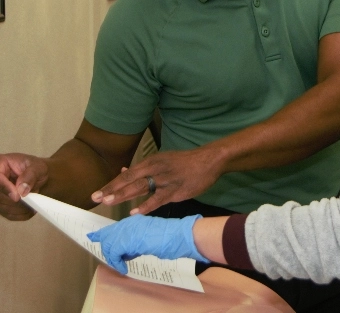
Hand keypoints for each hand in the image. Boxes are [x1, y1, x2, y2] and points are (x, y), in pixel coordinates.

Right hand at [0, 153, 48, 220]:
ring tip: (33, 206)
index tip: (17, 197)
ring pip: (2, 207)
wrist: (38, 176)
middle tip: (30, 203)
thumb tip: (21, 190)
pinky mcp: (2, 205)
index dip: (5, 188)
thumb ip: (30, 175)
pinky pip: (7, 214)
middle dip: (15, 202)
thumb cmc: (36, 168)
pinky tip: (30, 210)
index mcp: (0, 165)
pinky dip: (20, 214)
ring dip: (19, 209)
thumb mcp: (38, 167)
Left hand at [87, 214, 209, 273]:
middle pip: (109, 234)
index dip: (105, 234)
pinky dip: (117, 261)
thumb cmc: (170, 238)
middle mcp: (131, 222)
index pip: (115, 227)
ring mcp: (130, 230)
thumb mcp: (150, 238)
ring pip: (110, 243)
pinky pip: (115, 252)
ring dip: (111, 256)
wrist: (179, 236)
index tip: (95, 237)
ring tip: (117, 264)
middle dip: (105, 246)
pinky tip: (122, 267)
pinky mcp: (130, 239)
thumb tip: (125, 252)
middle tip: (106, 256)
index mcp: (137, 220)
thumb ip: (137, 241)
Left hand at [91, 148, 223, 214]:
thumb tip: (124, 172)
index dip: (112, 184)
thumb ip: (144, 169)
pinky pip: (159, 199)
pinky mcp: (176, 190)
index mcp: (152, 161)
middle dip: (113, 189)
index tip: (96, 192)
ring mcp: (166, 179)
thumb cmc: (185, 162)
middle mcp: (156, 169)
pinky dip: (147, 205)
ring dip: (124, 195)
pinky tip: (135, 212)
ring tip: (109, 202)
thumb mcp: (163, 160)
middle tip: (96, 198)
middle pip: (131, 179)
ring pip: (142, 187)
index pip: (128, 174)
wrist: (209, 161)